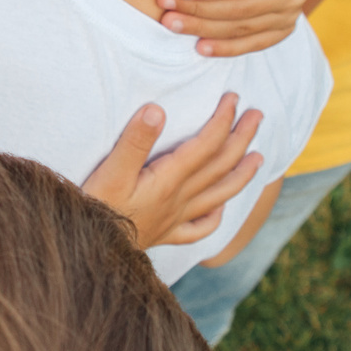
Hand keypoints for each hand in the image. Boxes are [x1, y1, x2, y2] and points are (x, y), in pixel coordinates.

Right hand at [83, 95, 264, 247]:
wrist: (91, 252)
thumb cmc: (97, 209)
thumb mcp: (111, 171)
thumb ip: (135, 141)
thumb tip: (158, 110)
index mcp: (169, 180)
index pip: (206, 145)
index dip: (223, 120)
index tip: (234, 98)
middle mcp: (180, 199)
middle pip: (220, 166)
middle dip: (242, 138)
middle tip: (258, 115)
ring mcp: (175, 219)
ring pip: (219, 195)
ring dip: (242, 174)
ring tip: (259, 158)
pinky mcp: (165, 235)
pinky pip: (200, 229)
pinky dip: (216, 217)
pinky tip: (221, 208)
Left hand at [154, 0, 305, 56]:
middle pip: (242, 10)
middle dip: (200, 10)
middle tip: (164, 8)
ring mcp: (289, 14)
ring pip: (242, 29)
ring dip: (204, 29)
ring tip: (170, 23)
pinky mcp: (280, 30)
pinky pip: (252, 45)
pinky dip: (225, 48)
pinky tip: (199, 47)